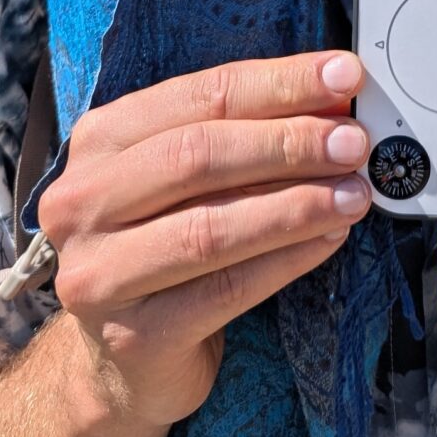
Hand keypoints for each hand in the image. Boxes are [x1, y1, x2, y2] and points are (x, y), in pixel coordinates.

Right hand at [37, 51, 369, 430]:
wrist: (124, 361)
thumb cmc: (165, 247)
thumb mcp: (183, 180)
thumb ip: (240, 136)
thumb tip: (332, 101)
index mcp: (100, 141)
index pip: (198, 96)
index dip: (278, 83)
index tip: (343, 75)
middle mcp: (83, 201)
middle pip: (197, 156)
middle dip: (288, 142)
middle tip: (352, 142)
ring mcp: (98, 272)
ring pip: (210, 228)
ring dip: (295, 205)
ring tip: (353, 193)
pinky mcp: (133, 336)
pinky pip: (224, 290)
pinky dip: (286, 260)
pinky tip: (328, 239)